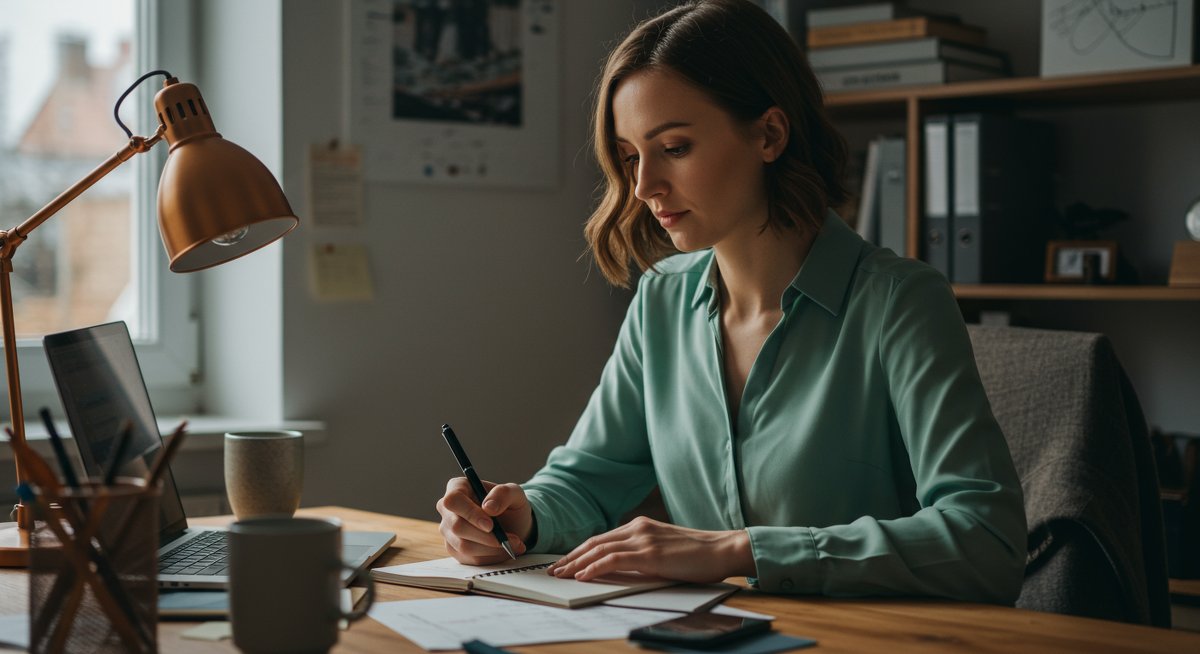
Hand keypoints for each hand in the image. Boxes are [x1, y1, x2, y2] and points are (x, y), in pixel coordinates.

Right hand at [436, 477, 532, 563]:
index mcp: (458, 488)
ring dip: (492, 548)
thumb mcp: (514, 493)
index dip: (470, 513)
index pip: (453, 500)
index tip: (490, 525)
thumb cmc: (510, 504)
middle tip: (509, 539)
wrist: (513, 523)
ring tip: (514, 544)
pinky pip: (470, 559)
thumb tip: (488, 507)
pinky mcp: (454, 549)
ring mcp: (448, 531)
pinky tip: (505, 550)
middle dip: (485, 537)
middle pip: (457, 526)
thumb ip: (503, 494)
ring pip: (464, 546)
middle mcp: (447, 509)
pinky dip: (491, 557)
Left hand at [546, 516, 753, 582]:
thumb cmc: (698, 554)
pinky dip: (594, 567)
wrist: (723, 549)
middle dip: (571, 557)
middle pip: (595, 542)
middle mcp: (638, 528)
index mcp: (640, 526)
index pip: (602, 538)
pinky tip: (583, 575)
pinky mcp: (649, 554)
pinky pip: (614, 559)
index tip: (566, 562)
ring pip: (599, 549)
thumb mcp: (664, 550)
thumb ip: (642, 554)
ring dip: (576, 563)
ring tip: (561, 574)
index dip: (580, 551)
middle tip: (554, 569)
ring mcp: (643, 539)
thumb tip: (619, 568)